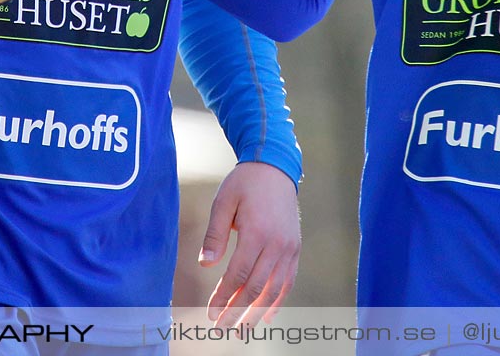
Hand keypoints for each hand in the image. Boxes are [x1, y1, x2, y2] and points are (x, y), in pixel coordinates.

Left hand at [199, 162, 299, 327]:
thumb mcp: (223, 202)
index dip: (224, 296)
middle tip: (221, 328)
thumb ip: (214, 235)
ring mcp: (289, 248)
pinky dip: (276, 301)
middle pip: (256, 288)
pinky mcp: (295, 249)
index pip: (238, 274)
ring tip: (242, 331)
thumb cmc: (244, 184)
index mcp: (257, 233)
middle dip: (237, 311)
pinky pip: (288, 281)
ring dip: (256, 313)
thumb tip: (204, 265)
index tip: (211, 312)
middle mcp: (277, 244)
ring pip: (274, 290)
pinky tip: (265, 316)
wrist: (276, 168)